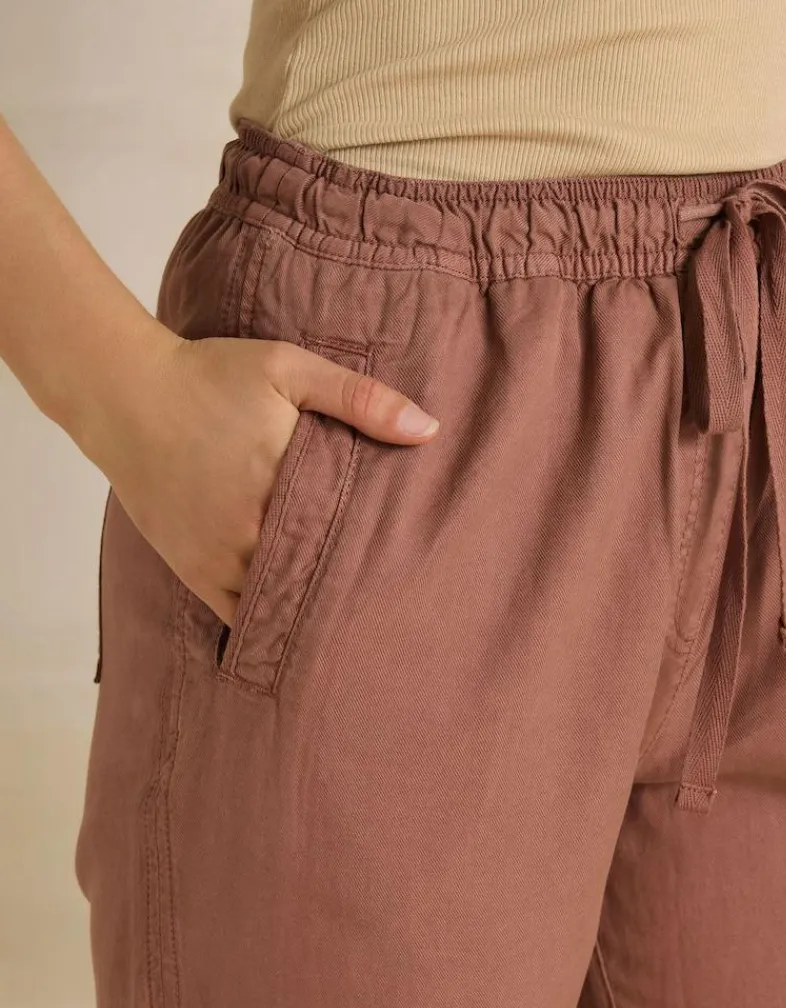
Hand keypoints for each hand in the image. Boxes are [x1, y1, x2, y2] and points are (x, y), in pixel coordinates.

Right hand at [82, 325, 438, 628]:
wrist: (125, 395)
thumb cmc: (211, 376)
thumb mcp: (288, 370)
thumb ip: (359, 399)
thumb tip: (427, 430)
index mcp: (283, 484)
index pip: (350, 537)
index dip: (381, 553)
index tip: (411, 560)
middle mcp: (251, 532)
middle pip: (320, 576)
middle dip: (354, 584)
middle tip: (395, 598)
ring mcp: (220, 559)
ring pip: (282, 602)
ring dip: (314, 605)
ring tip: (355, 614)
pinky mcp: (195, 571)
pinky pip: (240, 615)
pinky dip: (270, 619)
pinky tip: (299, 625)